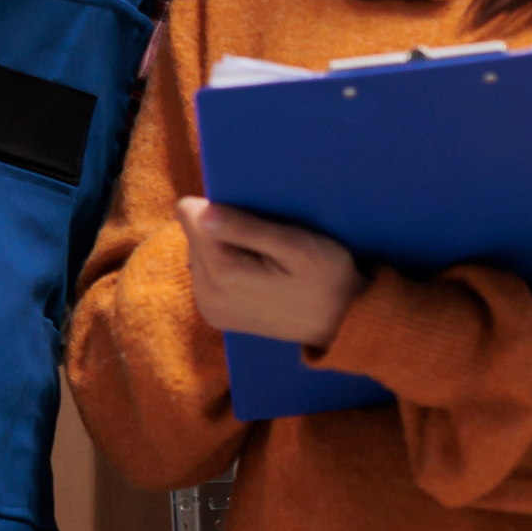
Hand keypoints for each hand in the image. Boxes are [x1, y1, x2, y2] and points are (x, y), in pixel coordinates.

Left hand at [174, 198, 368, 349]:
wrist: (341, 323)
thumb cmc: (326, 278)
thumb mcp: (295, 245)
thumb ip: (245, 228)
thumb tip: (198, 211)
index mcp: (222, 273)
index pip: (190, 214)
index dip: (222, 207)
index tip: (254, 220)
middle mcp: (206, 294)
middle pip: (193, 234)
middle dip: (223, 229)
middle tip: (267, 243)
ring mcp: (208, 308)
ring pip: (198, 252)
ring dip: (225, 248)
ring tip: (265, 261)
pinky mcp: (213, 314)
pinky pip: (206, 273)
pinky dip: (226, 267)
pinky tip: (257, 274)